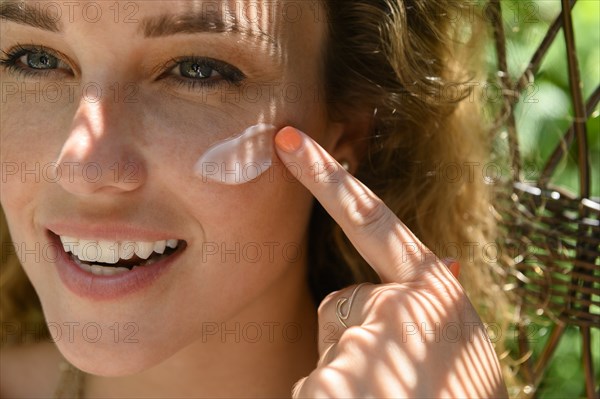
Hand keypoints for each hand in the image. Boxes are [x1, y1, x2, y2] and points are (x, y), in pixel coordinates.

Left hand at [274, 127, 507, 397]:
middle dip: (354, 337)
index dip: (327, 178)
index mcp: (439, 293)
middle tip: (389, 380)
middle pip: (348, 302)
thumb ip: (427, 299)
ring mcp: (383, 337)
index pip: (371, 219)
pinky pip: (321, 377)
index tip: (288, 141)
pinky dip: (333, 397)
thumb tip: (450, 260)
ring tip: (389, 397)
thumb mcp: (450, 342)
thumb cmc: (441, 393)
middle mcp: (418, 307)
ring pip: (339, 341)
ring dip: (349, 376)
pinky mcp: (350, 365)